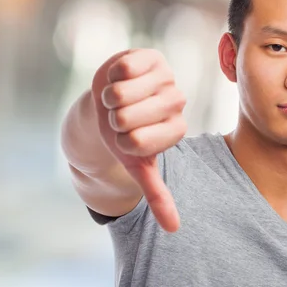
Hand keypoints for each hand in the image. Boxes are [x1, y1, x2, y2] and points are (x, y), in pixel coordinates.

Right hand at [91, 49, 186, 231]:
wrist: (111, 103)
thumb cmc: (125, 135)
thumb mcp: (139, 166)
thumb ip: (158, 195)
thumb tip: (174, 230)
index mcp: (176, 130)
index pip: (137, 143)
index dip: (120, 141)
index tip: (127, 138)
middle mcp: (177, 102)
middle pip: (127, 119)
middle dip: (112, 120)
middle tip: (120, 116)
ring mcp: (166, 77)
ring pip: (121, 94)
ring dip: (109, 99)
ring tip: (118, 99)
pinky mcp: (151, 57)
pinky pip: (123, 68)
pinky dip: (111, 77)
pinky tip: (120, 79)